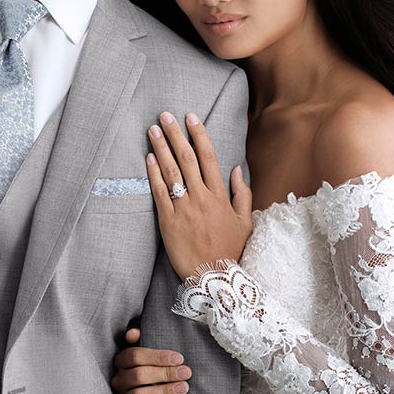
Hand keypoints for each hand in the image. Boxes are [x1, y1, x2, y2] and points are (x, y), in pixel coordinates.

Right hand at [112, 327, 190, 393]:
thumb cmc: (150, 366)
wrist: (148, 392)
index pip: (134, 356)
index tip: (180, 358)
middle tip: (186, 373)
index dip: (157, 356)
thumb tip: (133, 333)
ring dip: (162, 391)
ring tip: (183, 388)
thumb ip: (140, 338)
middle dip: (165, 373)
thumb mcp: (146, 350)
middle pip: (138, 375)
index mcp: (121, 361)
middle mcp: (118, 380)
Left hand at [146, 111, 251, 279]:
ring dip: (161, 148)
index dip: (199, 135)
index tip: (191, 118)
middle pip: (186, 159)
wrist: (213, 277)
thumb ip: (242, 194)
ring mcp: (184, 208)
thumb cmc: (230, 250)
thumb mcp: (245, 222)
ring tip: (152, 130)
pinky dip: (154, 174)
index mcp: (220, 196)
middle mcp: (201, 198)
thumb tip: (237, 169)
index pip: (208, 157)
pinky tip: (148, 158)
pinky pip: (160, 192)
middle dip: (175, 135)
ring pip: (171, 172)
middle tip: (165, 116)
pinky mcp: (168, 221)